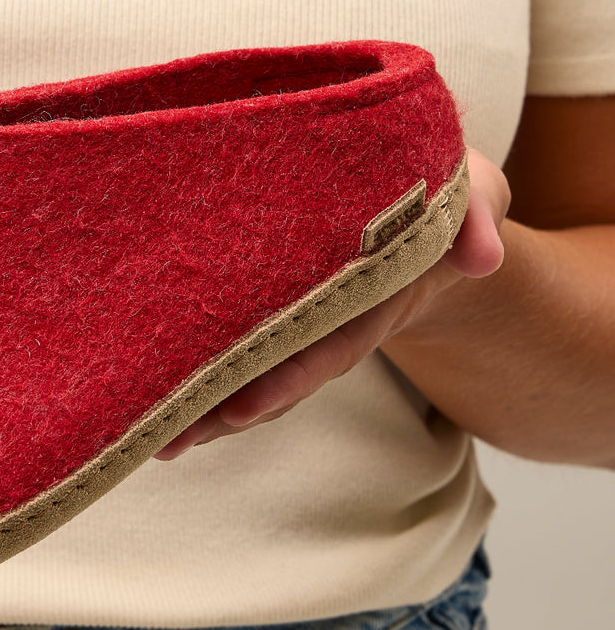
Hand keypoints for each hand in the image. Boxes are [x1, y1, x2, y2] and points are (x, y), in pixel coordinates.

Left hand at [154, 149, 509, 458]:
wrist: (423, 204)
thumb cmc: (438, 190)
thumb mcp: (468, 192)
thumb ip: (475, 217)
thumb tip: (481, 257)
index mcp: (377, 296)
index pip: (330, 347)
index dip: (290, 378)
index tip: (244, 407)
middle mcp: (335, 321)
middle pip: (277, 377)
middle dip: (225, 410)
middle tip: (169, 438)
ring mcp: (303, 322)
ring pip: (251, 373)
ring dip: (203, 406)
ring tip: (148, 436)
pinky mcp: (273, 308)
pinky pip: (238, 348)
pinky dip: (201, 374)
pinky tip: (149, 396)